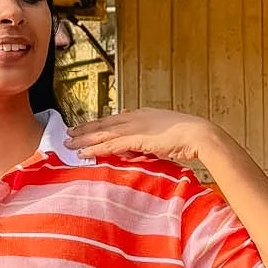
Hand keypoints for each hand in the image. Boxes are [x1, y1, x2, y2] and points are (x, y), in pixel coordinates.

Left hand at [66, 110, 219, 167]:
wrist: (200, 135)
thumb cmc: (187, 137)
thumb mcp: (165, 134)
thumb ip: (150, 137)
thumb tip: (139, 143)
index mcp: (143, 114)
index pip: (115, 119)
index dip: (98, 124)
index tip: (85, 127)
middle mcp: (136, 117)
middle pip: (104, 123)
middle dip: (85, 129)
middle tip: (68, 132)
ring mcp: (136, 126)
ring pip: (103, 133)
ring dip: (84, 138)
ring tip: (68, 143)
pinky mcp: (137, 138)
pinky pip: (110, 144)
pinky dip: (95, 149)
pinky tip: (83, 152)